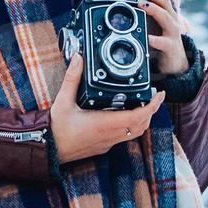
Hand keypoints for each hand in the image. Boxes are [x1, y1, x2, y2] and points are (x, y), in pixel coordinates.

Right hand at [49, 54, 164, 164]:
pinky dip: (131, 125)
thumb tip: (78, 58)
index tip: (159, 95)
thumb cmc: (56, 128)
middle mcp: (110, 136)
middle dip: (151, 111)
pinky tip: (124, 115)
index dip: (152, 106)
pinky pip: (124, 137)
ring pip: (134, 132)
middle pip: (141, 125)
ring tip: (143, 104)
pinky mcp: (103, 146)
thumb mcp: (63, 100)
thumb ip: (72, 78)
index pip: (137, 117)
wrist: (48, 149)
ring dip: (142, 119)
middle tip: (153, 96)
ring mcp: (108, 143)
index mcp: (104, 124)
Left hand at [134, 0, 187, 75]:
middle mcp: (170, 16)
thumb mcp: (148, 22)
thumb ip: (137, 10)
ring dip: (153, 9)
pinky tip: (148, 38)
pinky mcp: (171, 46)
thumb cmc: (159, 37)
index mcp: (162, 8)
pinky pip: (164, 42)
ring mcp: (172, 30)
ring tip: (141, 5)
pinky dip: (155, 39)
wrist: (174, 62)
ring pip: (165, 16)